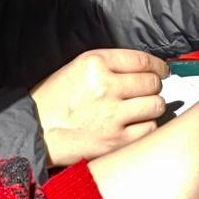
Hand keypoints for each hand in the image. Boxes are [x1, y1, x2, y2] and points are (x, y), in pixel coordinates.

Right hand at [32, 49, 167, 164]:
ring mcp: (113, 114)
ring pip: (156, 105)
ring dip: (152, 107)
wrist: (36, 132)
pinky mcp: (116, 140)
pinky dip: (146, 127)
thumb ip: (109, 65)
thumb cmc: (54, 100)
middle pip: (152, 82)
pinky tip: (135, 125)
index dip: (157, 66)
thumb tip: (145, 67)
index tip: (161, 71)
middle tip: (147, 92)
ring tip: (142, 109)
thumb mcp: (76, 69)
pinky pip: (149, 128)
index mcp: (95, 63)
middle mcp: (106, 86)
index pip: (142, 59)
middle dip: (153, 87)